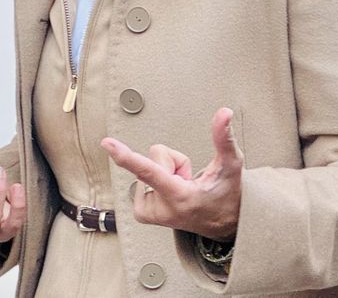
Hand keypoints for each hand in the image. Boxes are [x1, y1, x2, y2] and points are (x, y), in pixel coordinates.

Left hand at [101, 107, 242, 241]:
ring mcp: (149, 213)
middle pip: (154, 158)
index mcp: (180, 196)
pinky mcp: (142, 213)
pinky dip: (157, 183)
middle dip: (172, 162)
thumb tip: (224, 112)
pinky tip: (172, 192)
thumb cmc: (227, 195)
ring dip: (165, 174)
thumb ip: (224, 137)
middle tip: (189, 180)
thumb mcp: (231, 166)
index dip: (125, 156)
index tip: (107, 144)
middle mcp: (161, 209)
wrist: (223, 224)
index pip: (149, 171)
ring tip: (182, 188)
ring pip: (146, 167)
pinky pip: (140, 178)